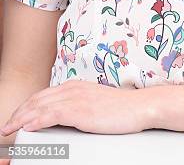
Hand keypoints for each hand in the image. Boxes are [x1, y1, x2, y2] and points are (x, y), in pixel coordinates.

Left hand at [0, 80, 152, 135]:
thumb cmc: (121, 109)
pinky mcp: (80, 110)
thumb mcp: (96, 103)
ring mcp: (76, 99)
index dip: (27, 106)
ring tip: (10, 128)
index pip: (44, 95)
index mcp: (76, 86)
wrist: (139, 107)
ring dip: (22, 118)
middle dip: (19, 112)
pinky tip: (27, 126)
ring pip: (40, 107)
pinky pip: (51, 115)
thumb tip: (66, 117)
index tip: (16, 117)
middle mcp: (73, 89)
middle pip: (38, 99)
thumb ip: (79, 105)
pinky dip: (36, 120)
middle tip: (7, 126)